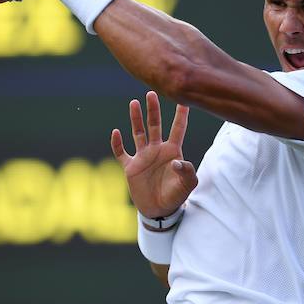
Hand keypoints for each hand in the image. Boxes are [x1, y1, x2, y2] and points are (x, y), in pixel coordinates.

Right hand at [111, 91, 197, 218]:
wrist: (159, 210)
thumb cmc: (176, 196)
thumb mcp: (188, 185)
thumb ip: (187, 172)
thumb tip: (176, 162)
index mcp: (172, 151)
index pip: (178, 128)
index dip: (181, 114)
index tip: (184, 98)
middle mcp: (157, 149)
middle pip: (155, 125)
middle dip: (154, 110)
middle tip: (152, 94)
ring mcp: (143, 156)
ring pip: (138, 133)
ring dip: (136, 119)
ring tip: (134, 103)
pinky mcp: (130, 167)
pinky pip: (121, 152)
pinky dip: (117, 143)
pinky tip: (116, 132)